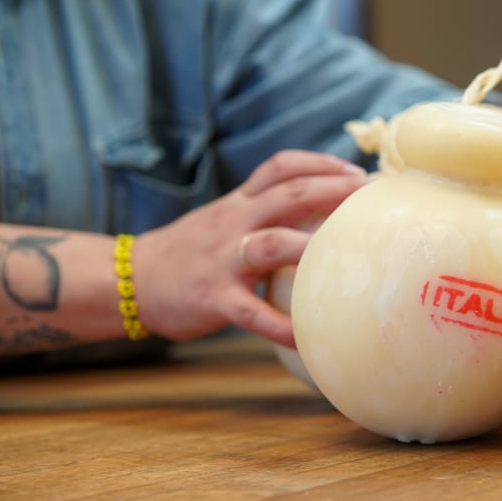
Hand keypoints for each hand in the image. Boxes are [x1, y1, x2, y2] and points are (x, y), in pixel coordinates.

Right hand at [133, 151, 367, 346]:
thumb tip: (320, 211)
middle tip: (371, 201)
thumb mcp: (225, 219)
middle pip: (288, 195)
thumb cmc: (192, 252)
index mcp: (239, 203)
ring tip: (349, 254)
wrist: (130, 280)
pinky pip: (251, 312)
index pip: (281, 167)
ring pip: (271, 244)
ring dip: (311, 247)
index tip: (358, 173)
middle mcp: (234, 223)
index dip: (322, 164)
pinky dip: (280, 324)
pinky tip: (308, 336)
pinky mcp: (213, 298)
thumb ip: (263, 211)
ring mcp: (223, 260)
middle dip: (333, 192)